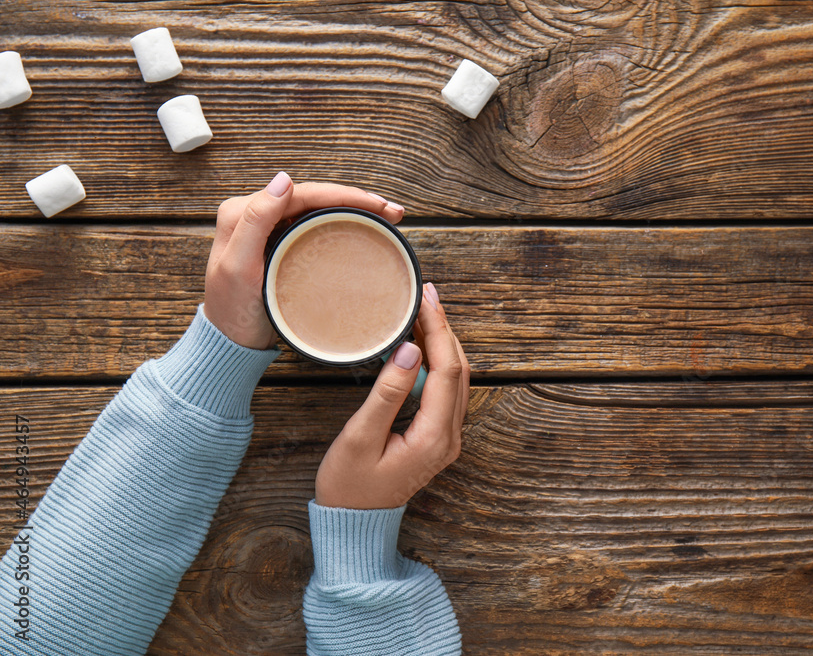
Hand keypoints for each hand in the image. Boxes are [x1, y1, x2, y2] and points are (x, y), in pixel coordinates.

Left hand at [203, 172, 404, 348]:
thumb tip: (283, 178)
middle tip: (392, 211)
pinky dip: (341, 223)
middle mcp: (254, 214)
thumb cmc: (232, 311)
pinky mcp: (278, 244)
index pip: (302, 193)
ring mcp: (267, 229)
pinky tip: (362, 227)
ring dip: (353, 209)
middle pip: (313, 197)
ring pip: (317, 208)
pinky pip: (314, 225)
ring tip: (386, 216)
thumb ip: (255, 220)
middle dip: (356, 200)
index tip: (378, 205)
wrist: (230, 343)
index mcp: (242, 212)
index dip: (344, 195)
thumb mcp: (239, 266)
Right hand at [315, 283, 470, 508]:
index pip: (447, 370)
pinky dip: (438, 363)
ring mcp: (447, 439)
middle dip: (444, 329)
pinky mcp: (437, 438)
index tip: (426, 299)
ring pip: (456, 379)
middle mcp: (449, 437)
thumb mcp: (360, 437)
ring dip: (443, 343)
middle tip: (427, 294)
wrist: (353, 523)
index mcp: (434, 437)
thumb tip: (410, 351)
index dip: (438, 329)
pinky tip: (421, 345)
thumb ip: (388, 394)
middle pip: (459, 370)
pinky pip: (446, 392)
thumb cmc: (349, 486)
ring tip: (425, 311)